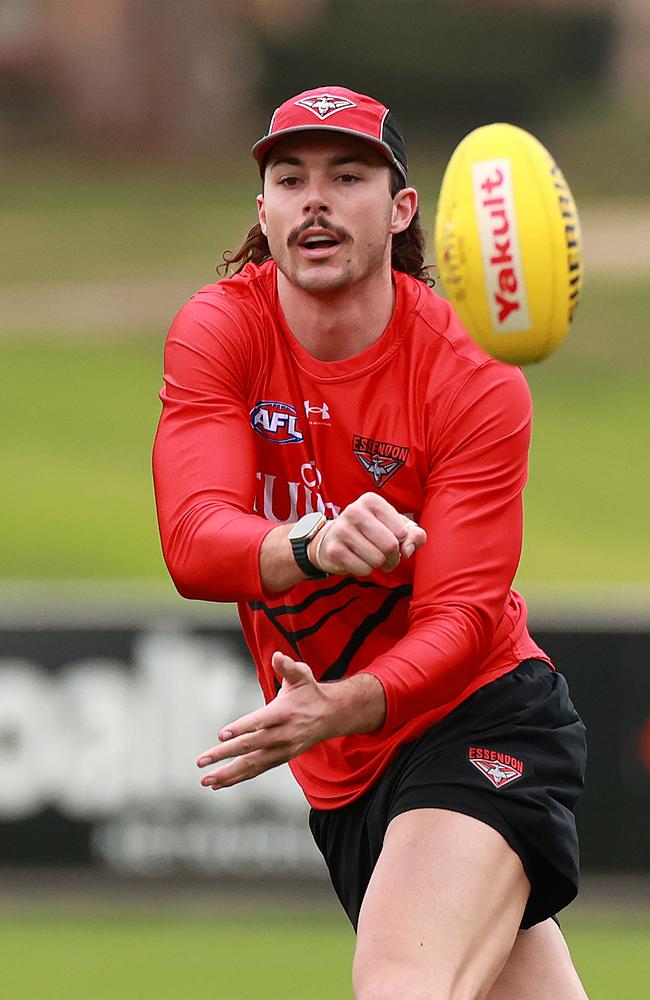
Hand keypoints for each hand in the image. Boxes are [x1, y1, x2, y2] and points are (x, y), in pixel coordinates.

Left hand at [196, 651, 331, 789]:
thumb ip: (288, 666)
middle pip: (251, 746)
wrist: (332, 716)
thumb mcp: (302, 675)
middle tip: (202, 760)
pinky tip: (219, 783)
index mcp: (285, 712)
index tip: (221, 735)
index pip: (260, 722)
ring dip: (228, 774)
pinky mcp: (280, 758)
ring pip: (253, 764)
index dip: (241, 728)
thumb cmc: (310, 692)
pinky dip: (238, 778)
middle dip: (225, 754)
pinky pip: (257, 770)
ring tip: (206, 779)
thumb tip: (277, 656)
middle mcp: (284, 734)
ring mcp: (283, 750)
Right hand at [310, 492, 425, 575]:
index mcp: (372, 501)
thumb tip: (408, 550)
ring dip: (378, 564)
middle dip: (392, 557)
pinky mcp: (334, 550)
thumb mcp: (396, 526)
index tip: (392, 540)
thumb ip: (415, 535)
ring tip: (370, 556)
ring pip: (377, 559)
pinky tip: (358, 560)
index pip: (402, 532)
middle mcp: (354, 511)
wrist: (333, 538)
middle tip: (385, 555)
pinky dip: (365, 570)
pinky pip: (363, 569)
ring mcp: (342, 530)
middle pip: (390, 546)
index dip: (402, 542)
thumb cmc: (371, 531)